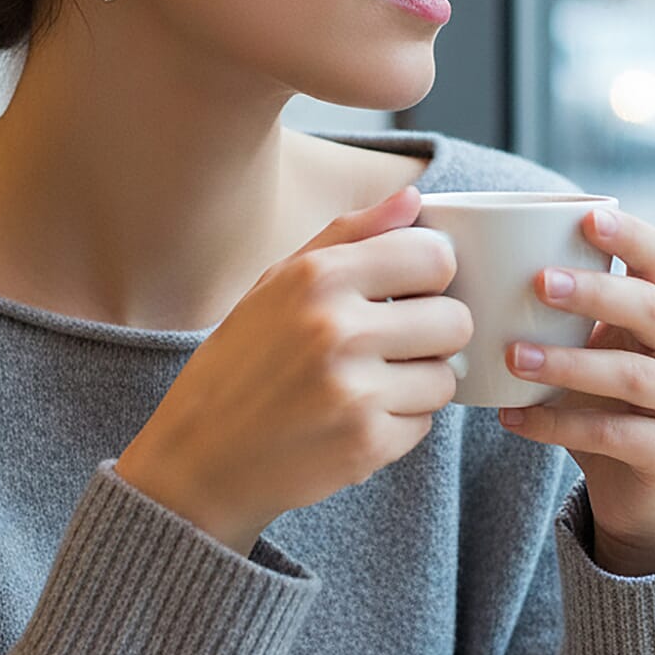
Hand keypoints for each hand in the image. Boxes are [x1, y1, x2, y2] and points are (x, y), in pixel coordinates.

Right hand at [116, 186, 469, 556]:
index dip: (430, 275)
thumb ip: (351, 233)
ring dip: (418, 383)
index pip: (436, 256)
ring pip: (446, 377)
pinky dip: (399, 424)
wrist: (198, 457)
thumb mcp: (279, 281)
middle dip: (433, 333)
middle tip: (391, 345)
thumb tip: (414, 197)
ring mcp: (354, 392)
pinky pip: (425, 425)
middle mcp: (338, 329)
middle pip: (455, 320)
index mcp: (318, 277)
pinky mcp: (365, 446)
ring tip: (369, 384)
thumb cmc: (241, 361)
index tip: (408, 290)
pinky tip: (354, 419)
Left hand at [499, 206, 654, 576]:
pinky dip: (557, 423)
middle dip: (595, 292)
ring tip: (513, 356)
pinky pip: (612, 434)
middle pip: (651, 308)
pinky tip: (512, 416)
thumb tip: (463, 254)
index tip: (585, 217)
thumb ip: (554, 306)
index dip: (629, 234)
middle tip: (539, 282)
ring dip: (568, 363)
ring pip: (631, 375)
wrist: (636, 486)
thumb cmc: (596, 394)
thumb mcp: (584, 344)